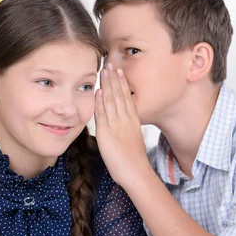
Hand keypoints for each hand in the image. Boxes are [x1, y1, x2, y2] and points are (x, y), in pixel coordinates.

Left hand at [95, 63, 151, 188]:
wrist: (135, 172)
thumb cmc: (134, 161)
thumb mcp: (133, 140)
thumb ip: (127, 130)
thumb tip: (122, 126)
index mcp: (133, 121)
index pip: (127, 97)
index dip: (122, 83)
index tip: (118, 71)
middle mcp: (126, 120)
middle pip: (120, 94)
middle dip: (114, 78)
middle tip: (111, 63)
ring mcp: (117, 125)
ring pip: (112, 100)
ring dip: (108, 84)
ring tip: (104, 70)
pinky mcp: (107, 133)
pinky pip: (103, 113)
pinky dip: (101, 101)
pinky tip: (99, 90)